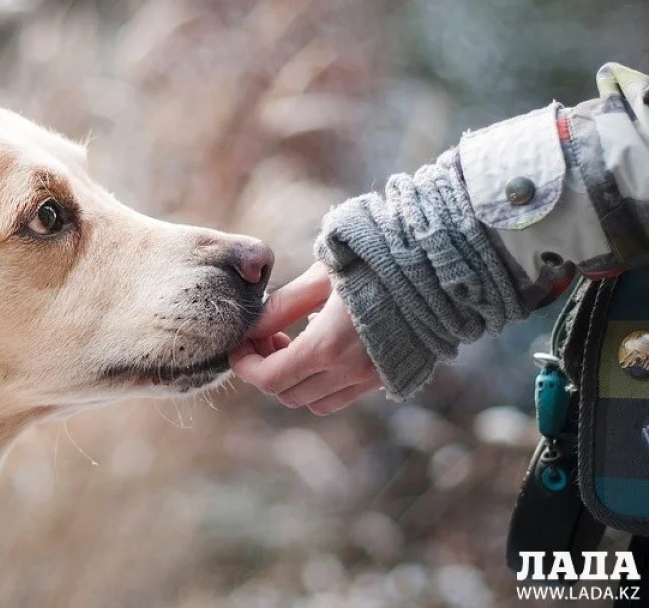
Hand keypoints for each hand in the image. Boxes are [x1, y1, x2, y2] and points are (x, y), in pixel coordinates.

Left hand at [230, 263, 381, 414]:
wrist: (439, 267)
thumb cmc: (376, 261)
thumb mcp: (321, 276)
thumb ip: (283, 306)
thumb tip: (252, 328)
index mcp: (328, 346)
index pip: (269, 378)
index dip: (245, 365)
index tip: (239, 345)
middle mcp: (349, 372)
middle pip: (287, 394)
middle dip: (266, 370)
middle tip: (267, 337)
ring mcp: (371, 379)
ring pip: (314, 402)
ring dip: (294, 380)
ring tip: (293, 342)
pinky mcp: (388, 378)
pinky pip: (342, 396)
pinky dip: (322, 383)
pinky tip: (325, 347)